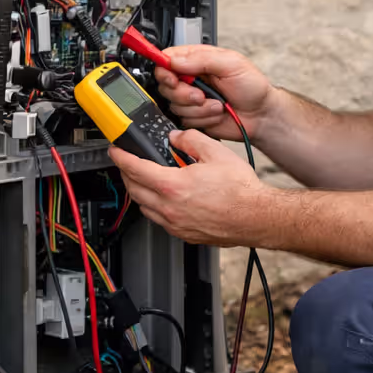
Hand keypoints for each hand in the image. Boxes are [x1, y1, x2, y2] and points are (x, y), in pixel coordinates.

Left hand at [107, 129, 273, 246]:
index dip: (121, 157)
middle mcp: (170, 208)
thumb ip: (191, 140)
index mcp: (173, 186)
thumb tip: (177, 138)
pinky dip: (154, 207)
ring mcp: (176, 224)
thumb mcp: (216, 153)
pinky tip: (165, 199)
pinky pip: (159, 220)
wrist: (256, 217)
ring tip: (145, 180)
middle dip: (126, 174)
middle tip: (128, 163)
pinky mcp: (184, 234)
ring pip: (144, 207)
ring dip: (139, 192)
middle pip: (134, 189)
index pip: (135, 169)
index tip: (115, 151)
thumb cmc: (241, 191)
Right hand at [155, 45, 276, 144]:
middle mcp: (191, 78)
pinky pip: (185, 120)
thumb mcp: (231, 64)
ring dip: (198, 108)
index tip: (173, 79)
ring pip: (175, 105)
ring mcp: (191, 99)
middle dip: (184, 94)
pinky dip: (202, 119)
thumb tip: (174, 60)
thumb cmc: (252, 86)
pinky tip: (216, 114)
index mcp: (197, 60)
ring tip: (217, 104)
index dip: (165, 70)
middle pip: (166, 86)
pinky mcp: (194, 117)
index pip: (167, 60)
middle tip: (202, 95)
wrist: (260, 115)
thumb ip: (202, 59)